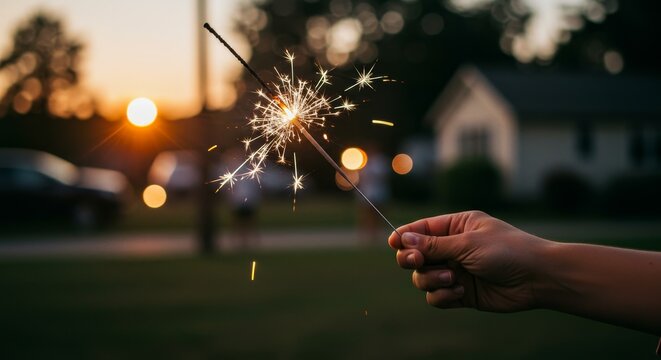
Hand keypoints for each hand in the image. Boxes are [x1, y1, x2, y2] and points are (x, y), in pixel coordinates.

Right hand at [388, 211, 551, 311]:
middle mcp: (452, 248)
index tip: (393, 243)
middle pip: (415, 255)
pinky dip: (443, 296)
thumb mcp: (467, 243)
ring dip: (432, 280)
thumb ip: (433, 244)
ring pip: (423, 278)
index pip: (420, 229)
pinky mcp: (461, 293)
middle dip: (413, 260)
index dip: (404, 236)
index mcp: (455, 227)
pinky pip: (436, 296)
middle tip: (417, 262)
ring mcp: (456, 271)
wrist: (537, 279)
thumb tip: (402, 238)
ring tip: (453, 279)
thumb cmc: (507, 251)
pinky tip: (461, 292)